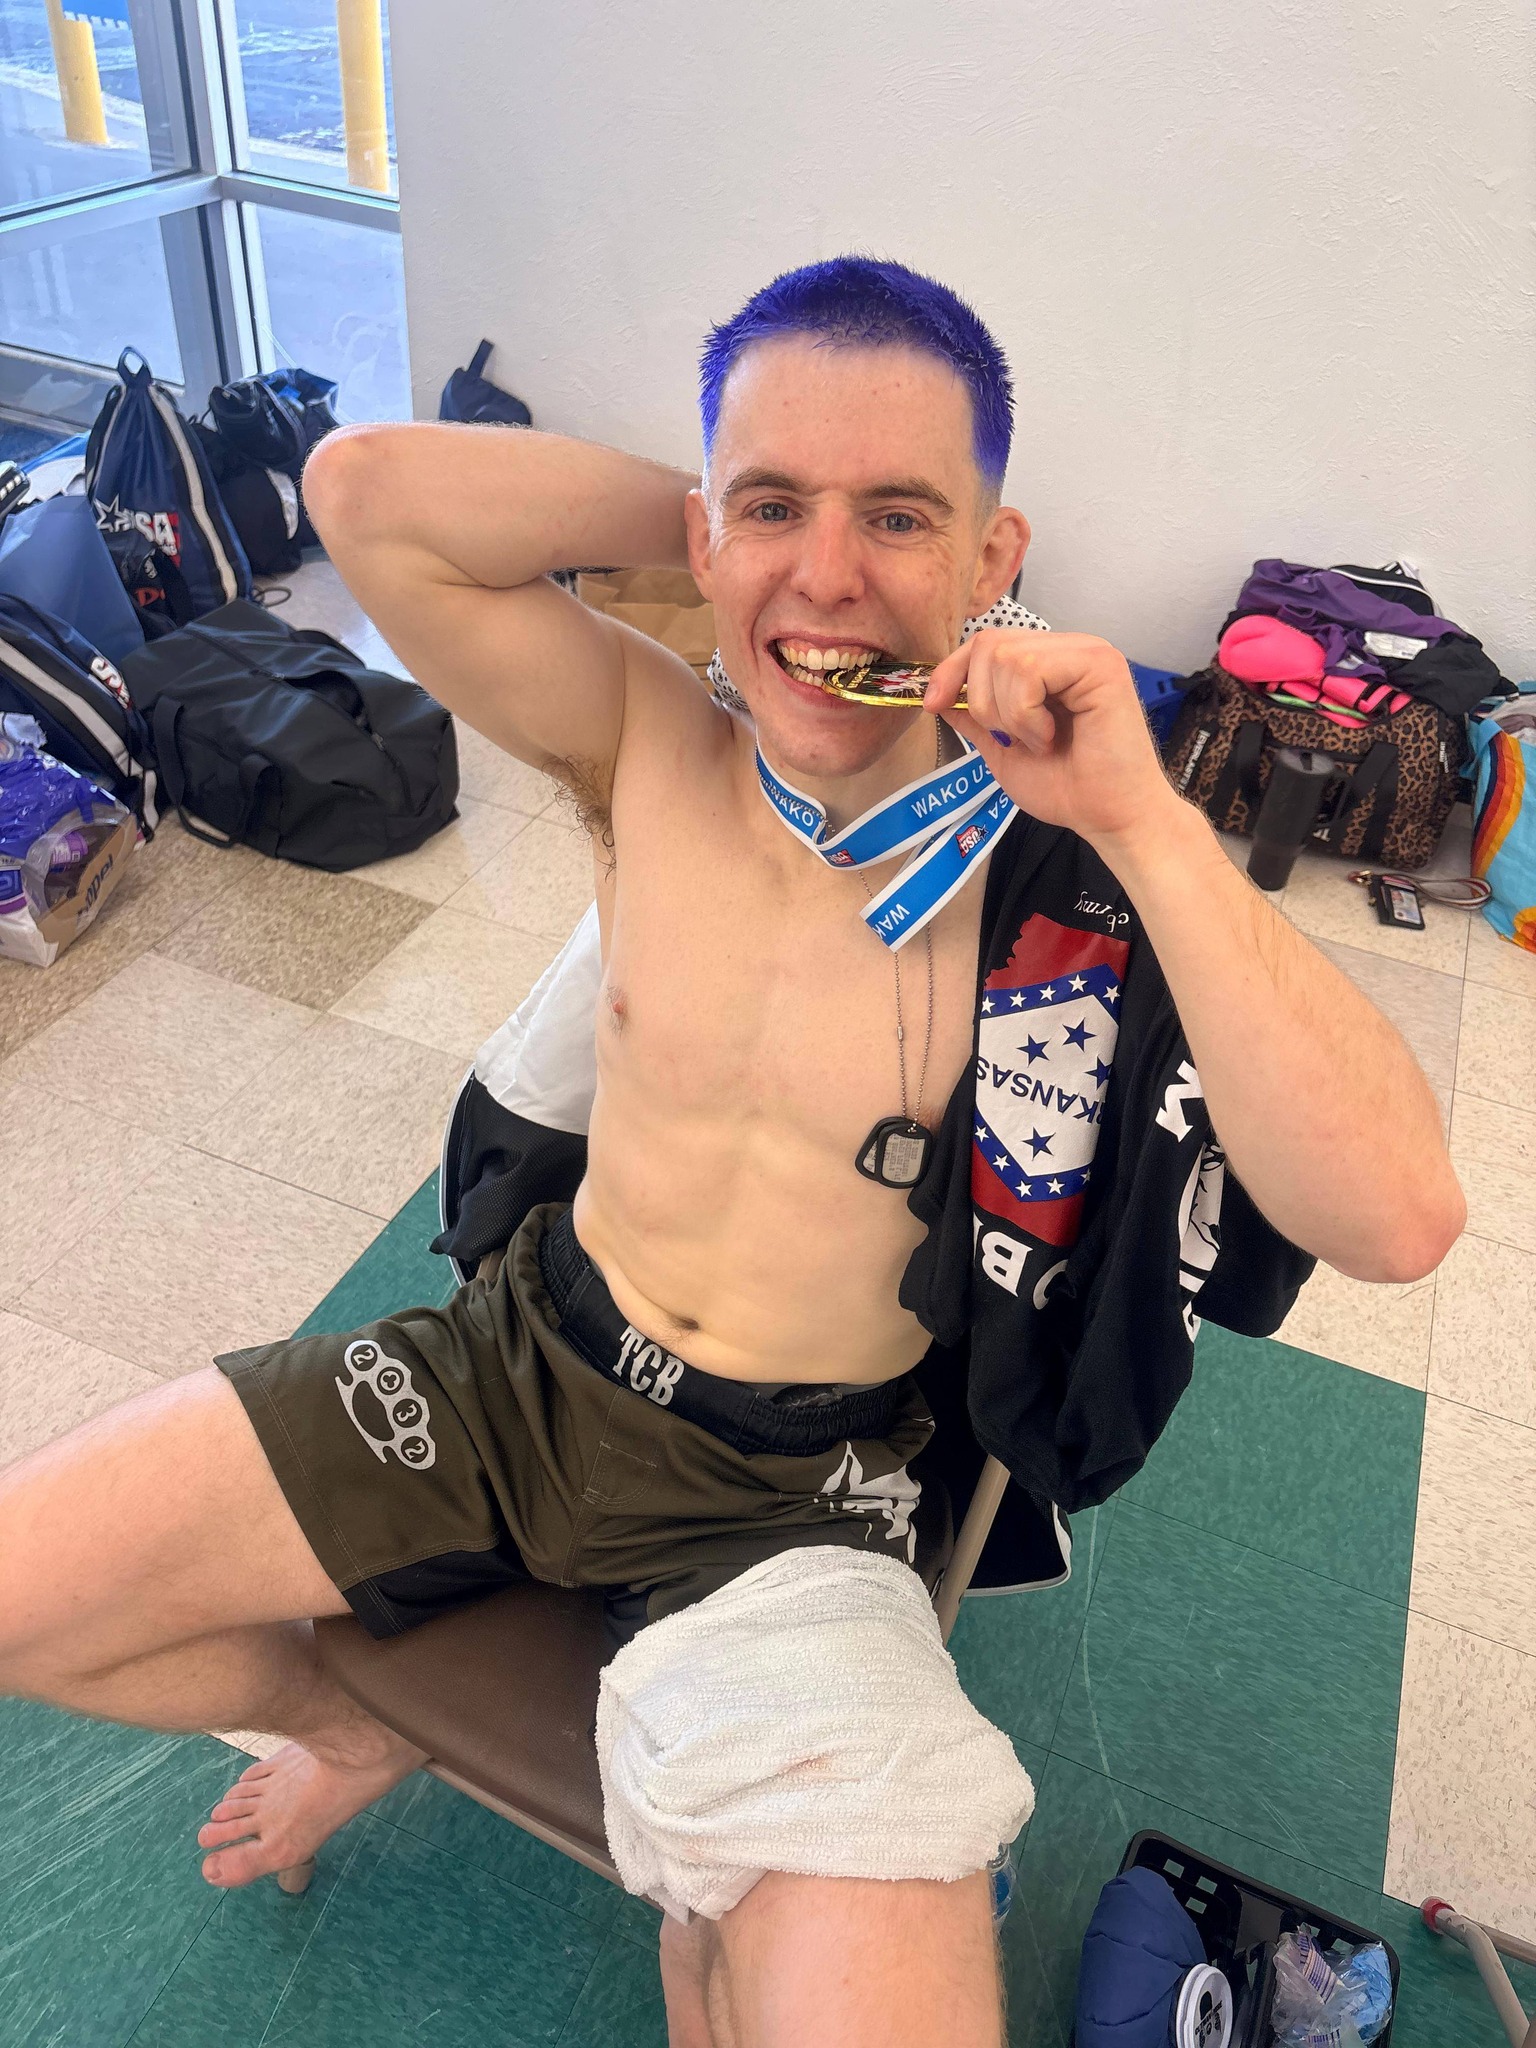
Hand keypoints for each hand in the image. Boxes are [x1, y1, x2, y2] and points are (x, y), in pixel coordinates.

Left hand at [923, 630, 1181, 850]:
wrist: (1109, 818)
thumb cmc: (1068, 789)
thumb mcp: (1003, 750)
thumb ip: (975, 718)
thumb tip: (938, 695)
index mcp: (1048, 663)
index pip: (987, 643)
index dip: (952, 670)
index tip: (933, 704)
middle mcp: (1068, 648)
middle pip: (990, 643)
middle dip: (982, 700)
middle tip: (1012, 740)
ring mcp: (1086, 651)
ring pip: (1006, 657)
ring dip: (1008, 714)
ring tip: (1039, 742)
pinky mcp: (1100, 663)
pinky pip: (1030, 670)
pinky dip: (1026, 714)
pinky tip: (1050, 737)